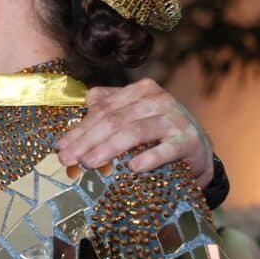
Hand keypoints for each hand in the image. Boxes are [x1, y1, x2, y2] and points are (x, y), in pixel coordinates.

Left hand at [57, 78, 214, 185]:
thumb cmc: (158, 133)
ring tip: (89, 163)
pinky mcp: (189, 141)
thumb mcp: (134, 116)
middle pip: (114, 120)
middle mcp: (158, 100)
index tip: (61, 148)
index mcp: (141, 91)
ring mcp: (175, 119)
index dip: (80, 128)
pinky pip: (167, 149)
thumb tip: (80, 108)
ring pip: (134, 132)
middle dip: (87, 141)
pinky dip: (150, 157)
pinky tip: (133, 167)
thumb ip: (108, 109)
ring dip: (108, 148)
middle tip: (69, 160)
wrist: (198, 151)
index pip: (103, 109)